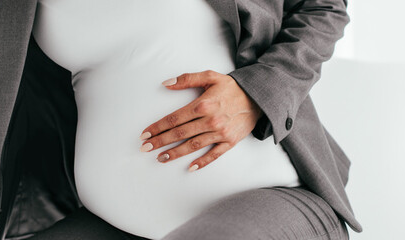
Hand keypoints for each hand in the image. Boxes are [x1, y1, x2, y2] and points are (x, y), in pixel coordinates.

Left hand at [139, 70, 262, 171]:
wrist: (258, 97)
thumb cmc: (232, 87)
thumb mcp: (210, 76)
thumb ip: (187, 79)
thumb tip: (166, 84)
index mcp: (203, 104)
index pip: (174, 118)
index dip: (158, 127)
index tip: (145, 134)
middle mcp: (211, 120)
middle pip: (180, 133)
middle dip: (160, 141)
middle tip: (145, 148)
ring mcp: (220, 132)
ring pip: (193, 145)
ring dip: (175, 153)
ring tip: (161, 158)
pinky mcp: (230, 141)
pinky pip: (214, 155)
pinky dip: (202, 162)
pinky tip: (190, 167)